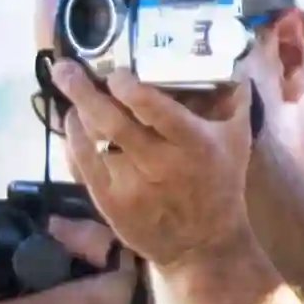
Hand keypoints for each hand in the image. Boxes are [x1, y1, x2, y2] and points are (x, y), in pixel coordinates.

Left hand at [51, 0, 258, 271]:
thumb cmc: (221, 185)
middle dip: (82, 89)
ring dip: (76, 111)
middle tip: (65, 67)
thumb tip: (233, 57)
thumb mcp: (238, 141)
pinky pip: (82, 164)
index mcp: (193, 143)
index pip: (152, 107)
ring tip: (68, 89)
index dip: (127, 85)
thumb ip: (235, 99)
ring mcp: (130, 185)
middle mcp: (159, 164)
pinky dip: (74, 140)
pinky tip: (74, 123)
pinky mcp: (110, 203)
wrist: (204, 245)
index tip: (116, 72)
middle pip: (111, 120)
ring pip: (92, 140)